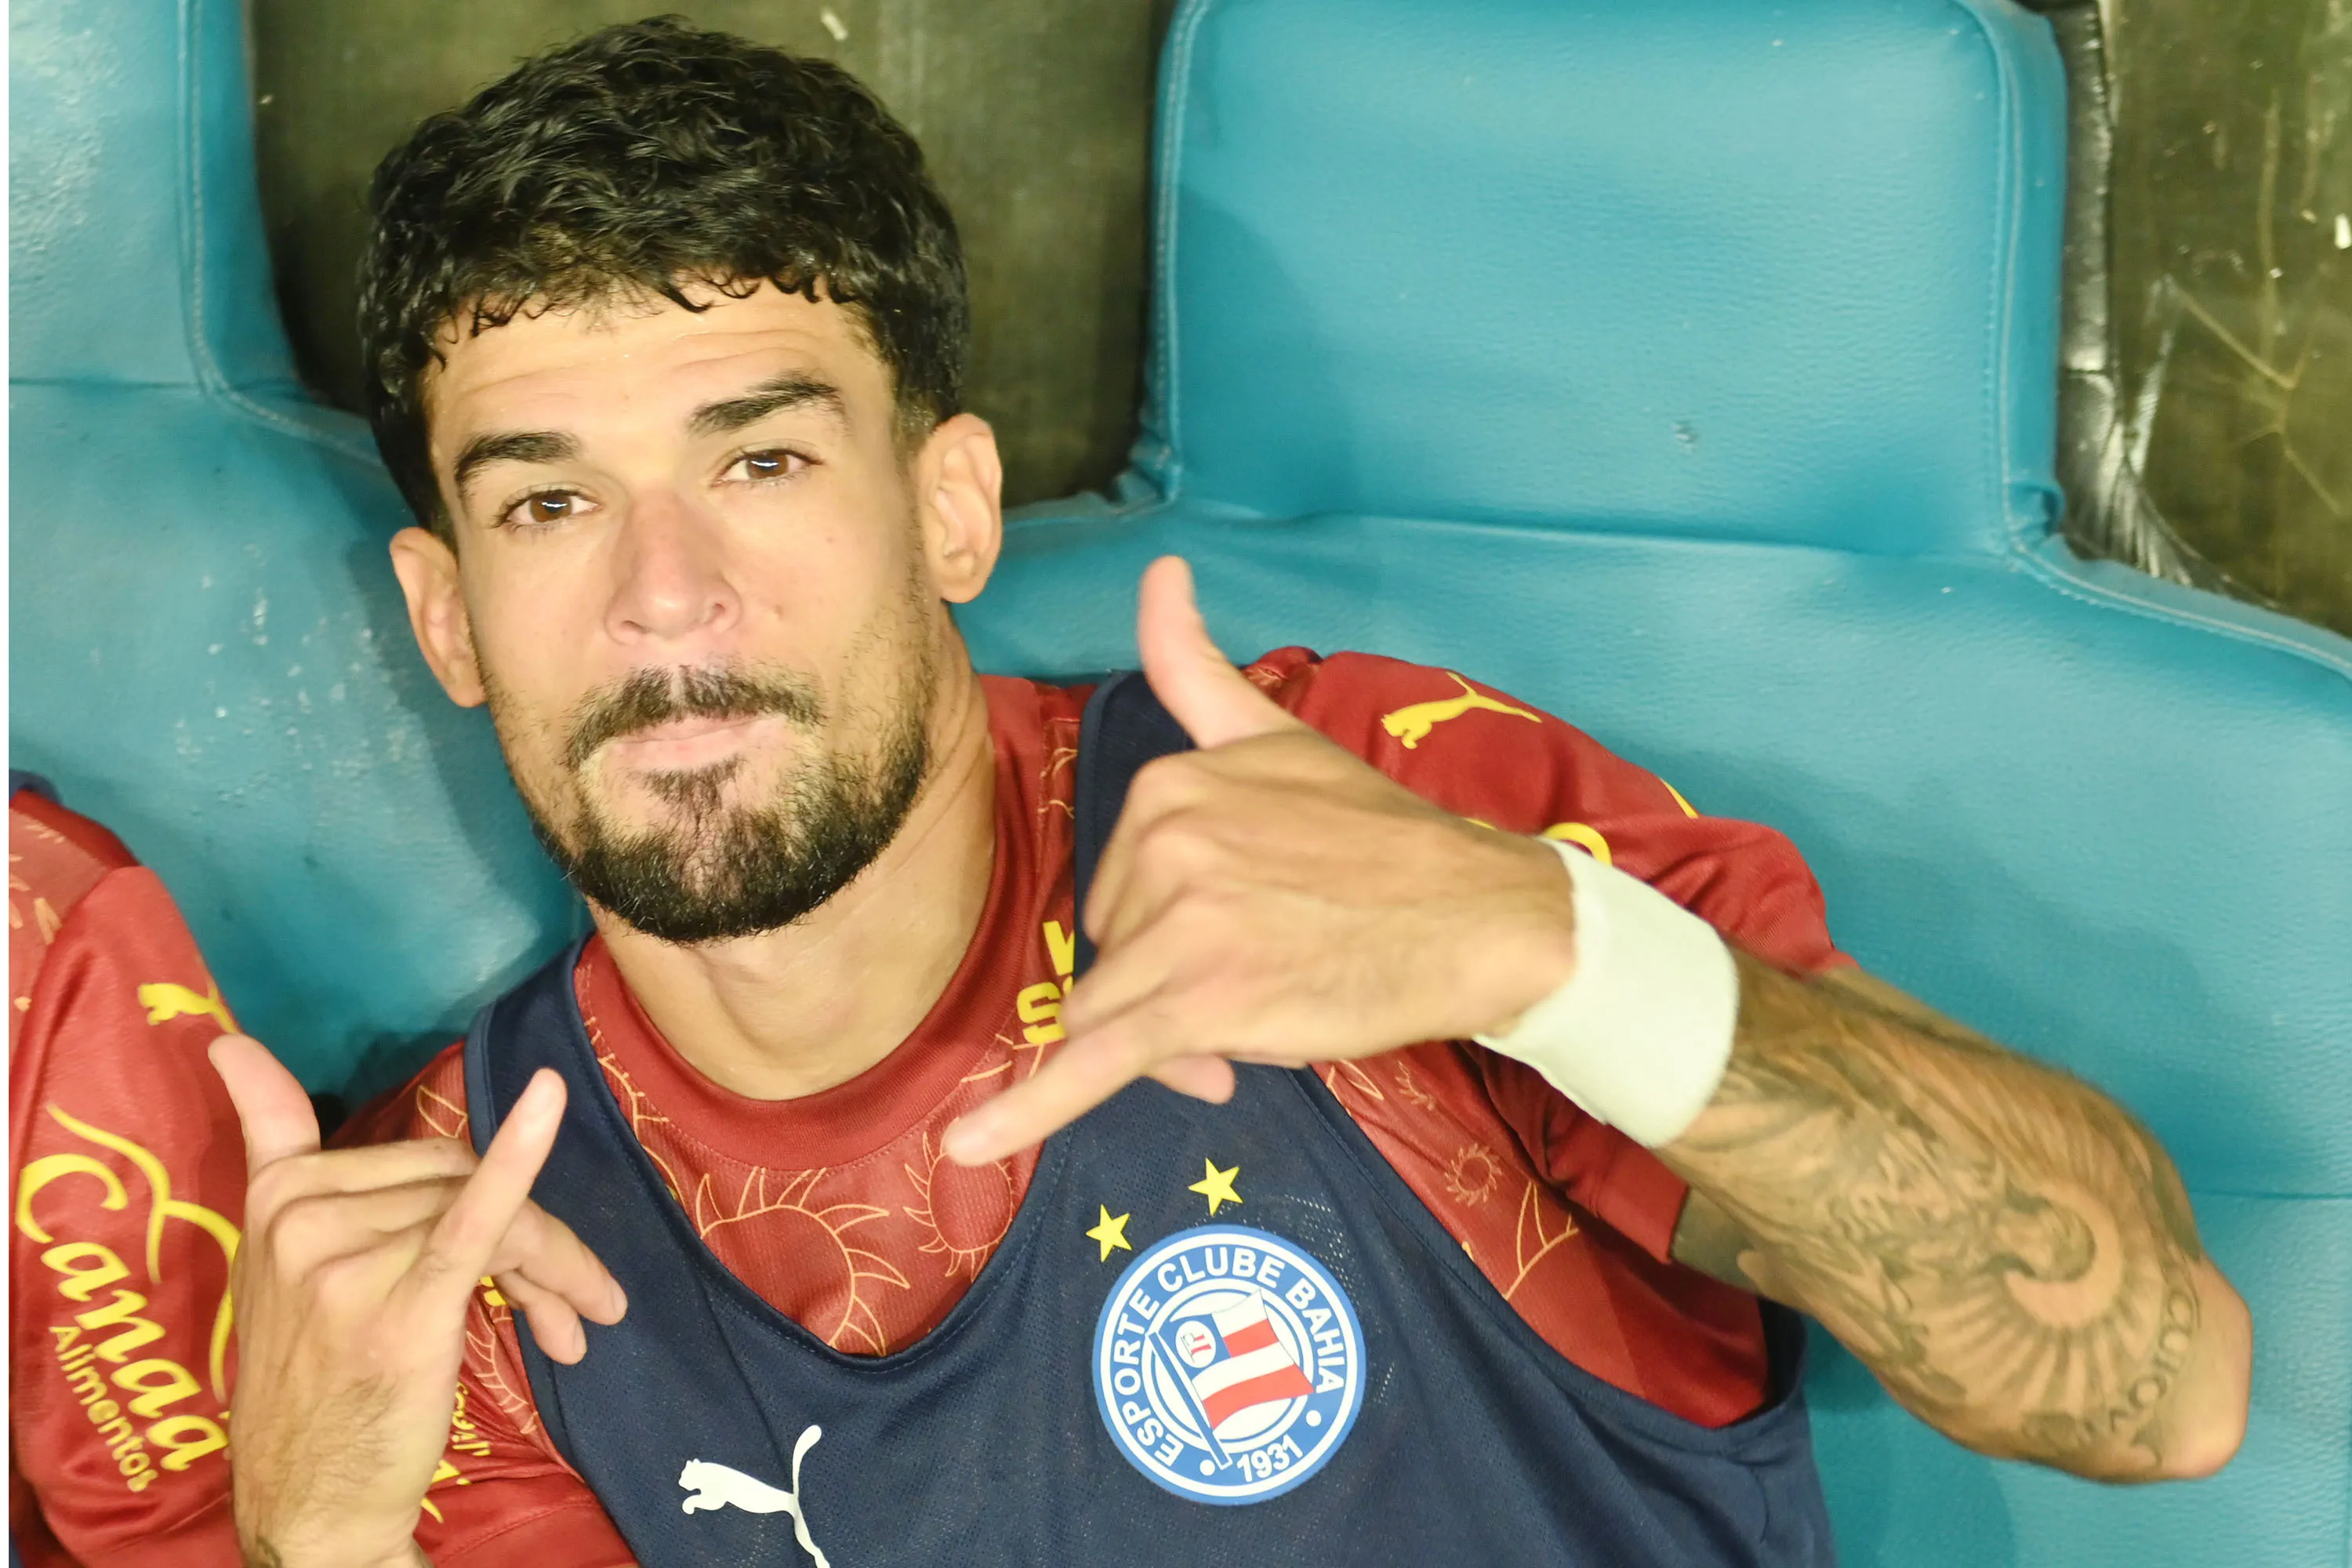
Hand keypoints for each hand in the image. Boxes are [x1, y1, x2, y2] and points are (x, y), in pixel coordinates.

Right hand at [211, 1034, 625, 1566]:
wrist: (310, 1507)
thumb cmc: (317, 1386)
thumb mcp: (285, 1271)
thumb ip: (285, 1162)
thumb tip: (231, 1047)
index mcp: (278, 1198)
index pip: (414, 1158)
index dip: (456, 1134)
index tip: (439, 1069)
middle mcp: (305, 1218)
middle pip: (465, 1181)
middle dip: (530, 1237)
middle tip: (563, 1304)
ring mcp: (349, 1262)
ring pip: (496, 1216)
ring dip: (552, 1272)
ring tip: (568, 1326)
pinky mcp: (403, 1306)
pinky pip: (476, 1218)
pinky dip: (520, 1158)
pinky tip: (552, 1100)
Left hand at [944, 556, 1578, 1164]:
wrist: (1482, 916)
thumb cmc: (1382, 838)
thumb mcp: (1275, 737)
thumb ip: (1196, 667)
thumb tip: (1158, 570)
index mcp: (1164, 785)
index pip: (1114, 891)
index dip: (1166, 934)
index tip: (1244, 935)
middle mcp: (1162, 844)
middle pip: (1110, 956)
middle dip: (1169, 987)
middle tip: (1269, 975)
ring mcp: (1180, 926)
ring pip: (1116, 1016)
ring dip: (1177, 1038)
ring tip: (1270, 1012)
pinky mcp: (1200, 1005)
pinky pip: (1092, 1063)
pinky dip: (1027, 1110)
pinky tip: (969, 1145)